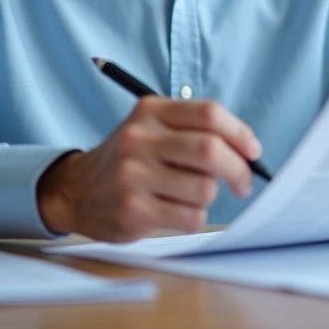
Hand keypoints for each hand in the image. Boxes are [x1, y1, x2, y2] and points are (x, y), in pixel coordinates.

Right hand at [36, 96, 261, 241]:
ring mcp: (133, 175)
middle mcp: (139, 139)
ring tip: (192, 195)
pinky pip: (191, 216)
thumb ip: (193, 130)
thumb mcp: (151, 128)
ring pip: (204, 188)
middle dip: (238, 169)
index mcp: (149, 111)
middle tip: (243, 182)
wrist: (76, 190)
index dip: (240, 133)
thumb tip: (247, 150)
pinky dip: (195, 216)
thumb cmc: (128, 159)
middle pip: (211, 150)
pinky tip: (175, 211)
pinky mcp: (133, 210)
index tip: (253, 151)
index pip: (209, 114)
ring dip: (210, 196)